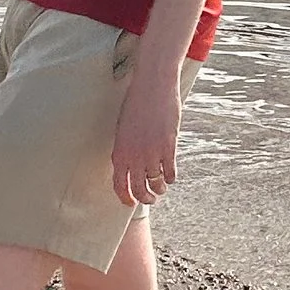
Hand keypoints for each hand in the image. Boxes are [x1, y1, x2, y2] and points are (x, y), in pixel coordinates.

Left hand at [110, 56, 182, 210]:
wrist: (152, 86)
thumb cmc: (136, 104)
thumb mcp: (124, 129)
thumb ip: (126, 149)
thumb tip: (131, 166)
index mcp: (119, 152)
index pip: (119, 185)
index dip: (125, 197)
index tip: (130, 203)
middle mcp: (134, 156)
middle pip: (138, 189)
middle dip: (145, 198)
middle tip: (150, 199)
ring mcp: (151, 153)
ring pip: (156, 182)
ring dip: (159, 189)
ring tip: (162, 189)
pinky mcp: (168, 147)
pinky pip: (170, 171)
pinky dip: (171, 177)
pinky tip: (171, 176)